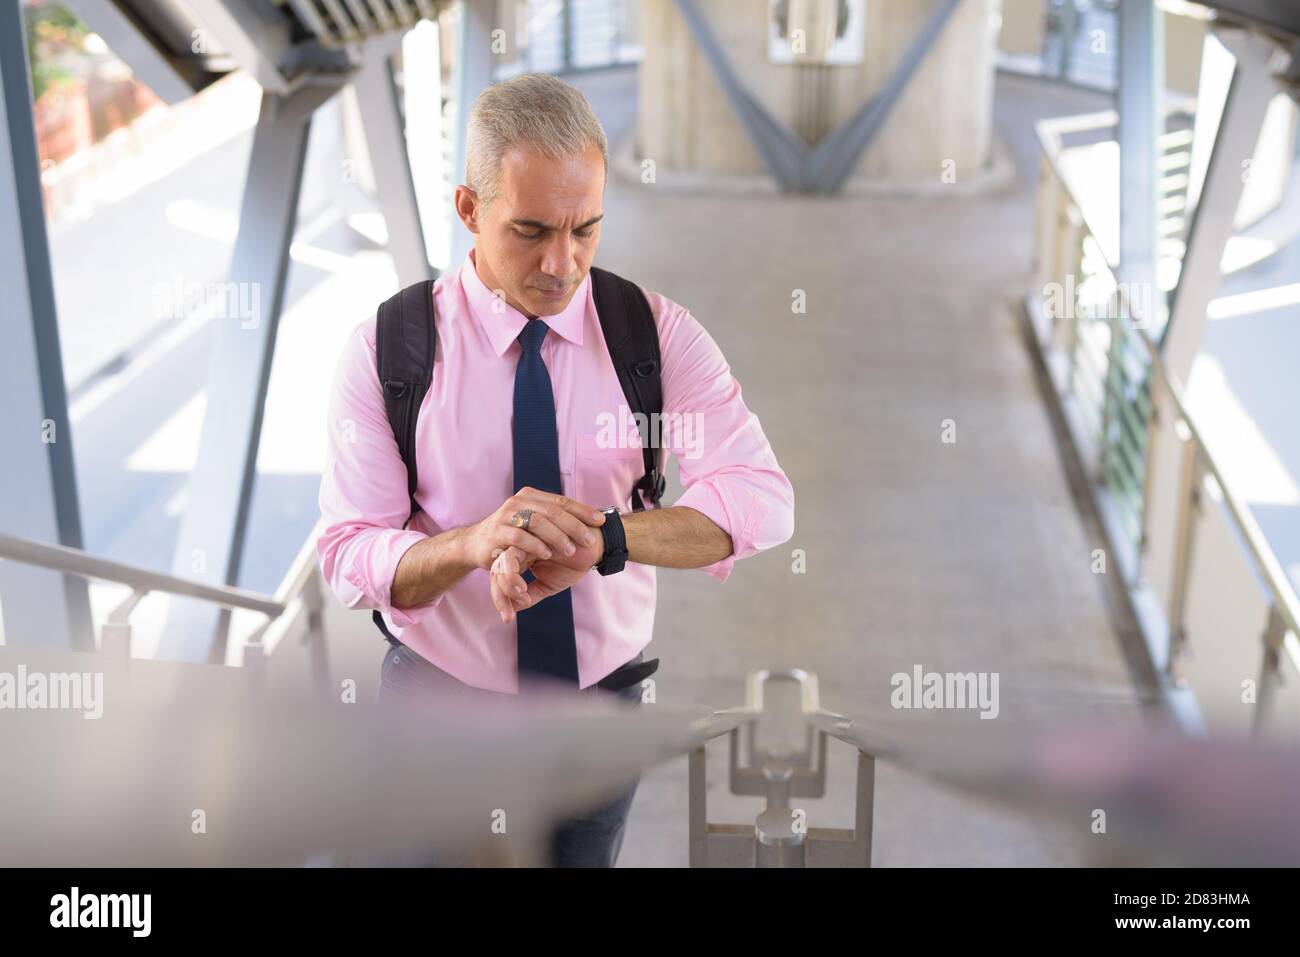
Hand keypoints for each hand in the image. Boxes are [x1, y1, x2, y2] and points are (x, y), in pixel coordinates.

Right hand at [462, 488, 604, 571]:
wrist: (476, 544)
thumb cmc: (511, 534)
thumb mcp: (532, 523)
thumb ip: (552, 519)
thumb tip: (587, 519)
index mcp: (531, 496)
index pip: (562, 501)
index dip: (583, 511)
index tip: (601, 521)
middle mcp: (520, 501)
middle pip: (553, 511)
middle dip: (574, 526)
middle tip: (589, 540)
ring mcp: (507, 515)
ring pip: (538, 521)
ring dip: (557, 536)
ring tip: (570, 550)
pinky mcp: (497, 531)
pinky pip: (520, 536)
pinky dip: (535, 545)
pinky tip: (547, 555)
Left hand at [489, 532, 604, 622]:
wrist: (595, 547)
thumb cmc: (575, 562)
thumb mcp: (549, 583)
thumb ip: (531, 594)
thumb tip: (513, 609)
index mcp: (522, 558)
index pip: (501, 577)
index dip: (500, 598)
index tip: (508, 618)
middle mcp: (519, 549)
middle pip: (495, 571)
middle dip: (498, 595)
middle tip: (508, 616)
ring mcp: (523, 542)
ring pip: (500, 564)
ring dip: (506, 586)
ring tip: (521, 599)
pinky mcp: (528, 538)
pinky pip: (511, 556)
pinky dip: (512, 575)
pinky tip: (522, 588)